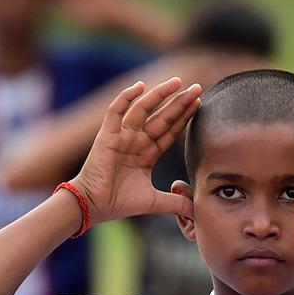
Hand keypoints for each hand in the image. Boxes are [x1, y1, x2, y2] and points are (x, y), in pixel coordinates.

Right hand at [70, 78, 201, 223]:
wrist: (94, 206)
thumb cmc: (119, 203)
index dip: (184, 117)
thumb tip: (199, 212)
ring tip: (177, 82)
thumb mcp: (155, 202)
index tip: (199, 104)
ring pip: (144, 109)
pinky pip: (116, 111)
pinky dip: (126, 97)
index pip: (170, 131)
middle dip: (179, 102)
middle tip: (197, 87)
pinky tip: (141, 85)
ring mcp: (122, 136)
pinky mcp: (107, 136)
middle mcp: (136, 141)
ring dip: (160, 94)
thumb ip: (177, 204)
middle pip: (162, 117)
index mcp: (147, 153)